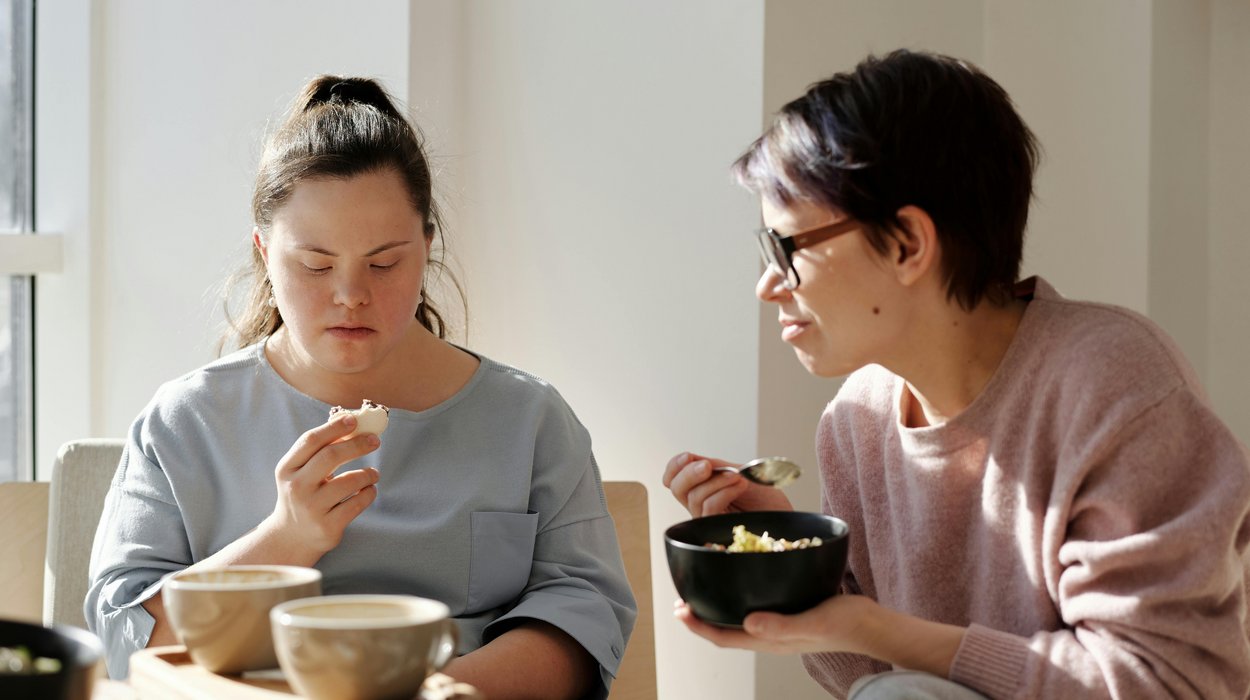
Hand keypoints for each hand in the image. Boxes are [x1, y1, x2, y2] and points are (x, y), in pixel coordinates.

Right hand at [261, 413, 380, 559]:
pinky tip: (369, 489)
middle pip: (331, 456)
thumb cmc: (303, 493)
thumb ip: (320, 449)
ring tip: (373, 473)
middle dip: (357, 445)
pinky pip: (357, 503)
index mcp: (287, 468)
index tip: (354, 419)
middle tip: (375, 440)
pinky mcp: (328, 526)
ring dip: (368, 473)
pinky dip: (369, 493)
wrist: (291, 536)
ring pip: (349, 481)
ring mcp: (312, 508)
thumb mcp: (301, 471)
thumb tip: (349, 419)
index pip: (311, 440)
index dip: (334, 427)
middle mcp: (296, 487)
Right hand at [662, 451, 792, 516]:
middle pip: (676, 489)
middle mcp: (701, 504)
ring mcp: (709, 519)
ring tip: (739, 477)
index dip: (674, 467)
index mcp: (703, 488)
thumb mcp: (739, 473)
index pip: (673, 479)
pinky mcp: (718, 529)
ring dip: (716, 481)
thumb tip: (692, 459)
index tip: (688, 456)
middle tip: (708, 466)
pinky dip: (723, 492)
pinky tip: (740, 485)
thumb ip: (716, 467)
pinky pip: (709, 508)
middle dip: (688, 473)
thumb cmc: (767, 498)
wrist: (787, 516)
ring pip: (694, 498)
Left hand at [674, 595, 965, 677]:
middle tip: (682, 599)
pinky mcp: (792, 612)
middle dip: (703, 617)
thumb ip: (783, 625)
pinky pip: (759, 607)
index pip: (724, 637)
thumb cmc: (847, 624)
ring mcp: (781, 624)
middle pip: (727, 629)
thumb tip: (749, 622)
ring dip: (720, 606)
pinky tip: (744, 579)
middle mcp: (771, 634)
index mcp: (771, 640)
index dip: (699, 626)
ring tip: (705, 590)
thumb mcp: (815, 621)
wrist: (874, 624)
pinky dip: (743, 595)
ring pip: (741, 619)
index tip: (679, 610)